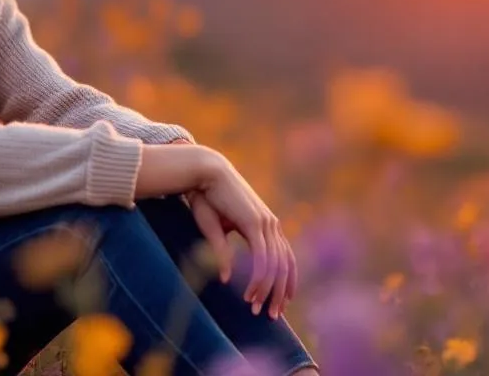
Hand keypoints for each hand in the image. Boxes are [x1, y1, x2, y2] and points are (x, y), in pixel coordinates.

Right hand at [191, 149, 297, 319]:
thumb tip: (225, 279)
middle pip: (285, 266)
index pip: (285, 258)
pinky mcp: (255, 223)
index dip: (286, 281)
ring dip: (267, 290)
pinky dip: (258, 278)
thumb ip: (223, 253)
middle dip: (280, 293)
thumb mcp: (216, 230)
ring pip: (275, 265)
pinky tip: (249, 292)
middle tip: (273, 315)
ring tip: (256, 308)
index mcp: (265, 224)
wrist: (203, 173)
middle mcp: (270, 224)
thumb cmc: (206, 198)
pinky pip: (262, 258)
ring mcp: (265, 223)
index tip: (281, 302)